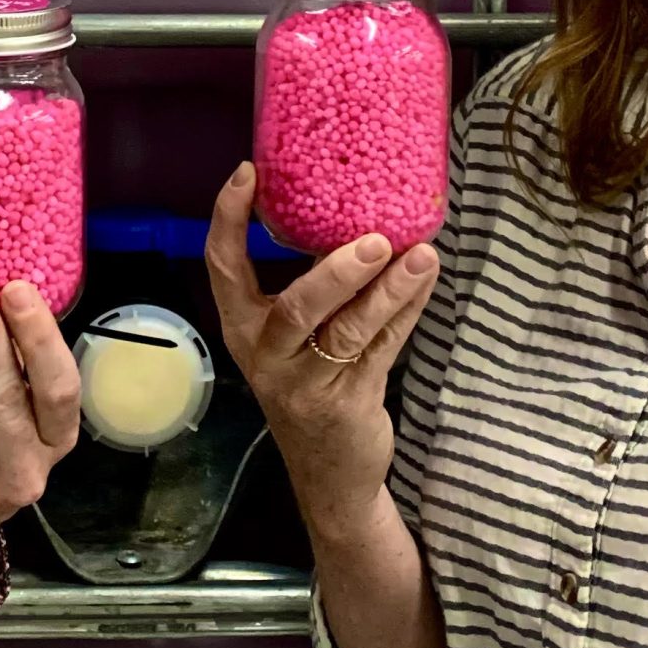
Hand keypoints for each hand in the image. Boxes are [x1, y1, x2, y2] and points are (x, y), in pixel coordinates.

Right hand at [205, 162, 439, 539]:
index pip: (222, 267)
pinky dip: (407, 311)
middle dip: (335, 271)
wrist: (330, 475)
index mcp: (243, 327)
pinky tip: (425, 281)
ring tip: (420, 256)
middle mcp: (267, 355)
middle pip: (296, 308)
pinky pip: (383, 349)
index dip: (229, 219)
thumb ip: (312, 284)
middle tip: (375, 238)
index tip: (249, 172)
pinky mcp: (349, 403)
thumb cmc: (310, 383)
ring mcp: (307, 384)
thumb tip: (350, 208)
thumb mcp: (293, 338)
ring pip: (348, 330)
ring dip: (388, 291)